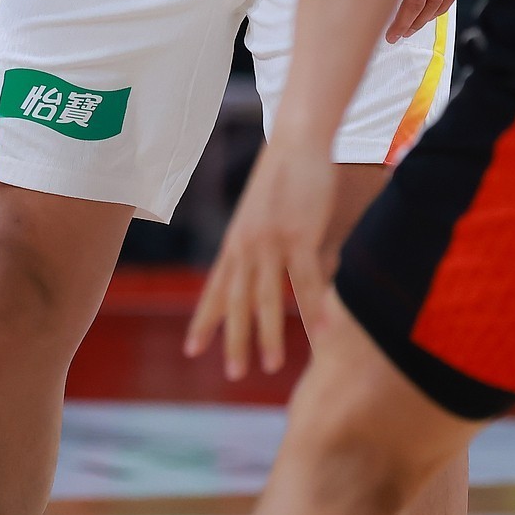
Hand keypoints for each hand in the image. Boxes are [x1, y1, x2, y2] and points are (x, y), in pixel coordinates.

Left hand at [184, 142, 337, 379]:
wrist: (295, 139)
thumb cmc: (281, 173)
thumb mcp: (258, 212)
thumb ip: (254, 241)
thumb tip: (254, 261)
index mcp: (235, 242)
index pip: (216, 289)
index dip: (204, 320)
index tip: (192, 350)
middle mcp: (247, 247)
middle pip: (238, 303)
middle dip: (233, 340)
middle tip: (232, 375)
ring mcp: (272, 243)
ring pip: (268, 298)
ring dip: (268, 336)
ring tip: (269, 368)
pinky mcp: (300, 235)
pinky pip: (307, 282)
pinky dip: (313, 310)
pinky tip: (322, 334)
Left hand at [386, 0, 474, 42]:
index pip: (410, 2)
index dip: (399, 23)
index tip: (388, 35)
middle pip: (426, 6)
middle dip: (410, 25)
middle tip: (396, 35)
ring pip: (442, 0)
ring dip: (427, 19)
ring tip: (412, 27)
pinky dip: (443, 4)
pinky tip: (432, 12)